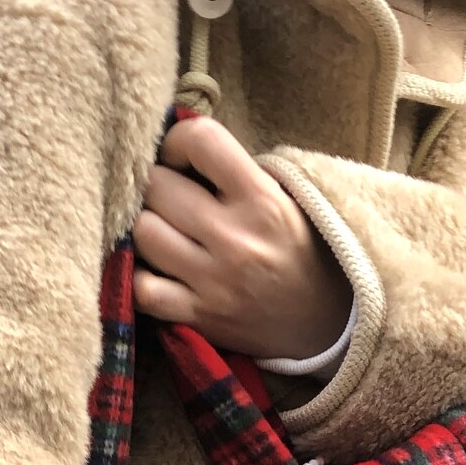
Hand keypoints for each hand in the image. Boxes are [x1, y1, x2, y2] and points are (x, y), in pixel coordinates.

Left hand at [131, 117, 350, 360]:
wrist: (325, 324)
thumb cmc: (301, 251)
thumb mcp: (287, 200)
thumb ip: (238, 172)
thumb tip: (180, 149)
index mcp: (262, 200)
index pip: (202, 140)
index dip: (178, 140)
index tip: (181, 158)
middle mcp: (234, 238)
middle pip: (157, 187)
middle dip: (156, 185)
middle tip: (168, 196)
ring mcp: (214, 281)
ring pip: (142, 233)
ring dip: (146, 227)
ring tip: (163, 230)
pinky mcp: (198, 316)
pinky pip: (142, 289)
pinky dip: (139, 276)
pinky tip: (156, 269)